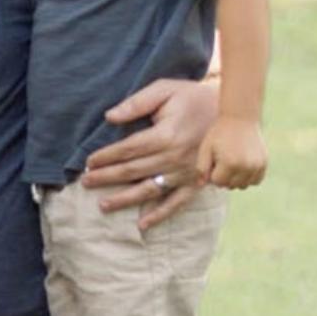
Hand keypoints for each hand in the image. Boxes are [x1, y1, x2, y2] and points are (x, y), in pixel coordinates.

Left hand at [83, 77, 217, 228]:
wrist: (231, 112)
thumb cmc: (192, 98)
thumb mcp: (164, 90)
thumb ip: (136, 103)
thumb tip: (109, 117)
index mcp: (165, 135)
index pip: (127, 150)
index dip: (106, 156)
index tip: (88, 162)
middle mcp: (174, 158)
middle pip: (133, 171)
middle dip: (106, 178)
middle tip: (85, 183)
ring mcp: (186, 173)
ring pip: (149, 190)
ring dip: (124, 199)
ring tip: (102, 206)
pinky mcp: (197, 183)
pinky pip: (176, 203)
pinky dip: (160, 215)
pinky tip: (142, 225)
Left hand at [197, 116, 266, 188]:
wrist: (241, 119)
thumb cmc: (220, 133)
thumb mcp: (206, 148)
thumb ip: (202, 168)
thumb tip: (201, 185)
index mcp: (230, 163)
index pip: (217, 182)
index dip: (212, 173)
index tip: (214, 161)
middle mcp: (245, 167)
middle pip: (230, 186)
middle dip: (223, 177)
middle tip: (222, 161)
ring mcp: (257, 166)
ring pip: (243, 186)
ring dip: (236, 179)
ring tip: (232, 164)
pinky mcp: (264, 164)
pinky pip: (256, 181)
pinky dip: (248, 178)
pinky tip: (242, 166)